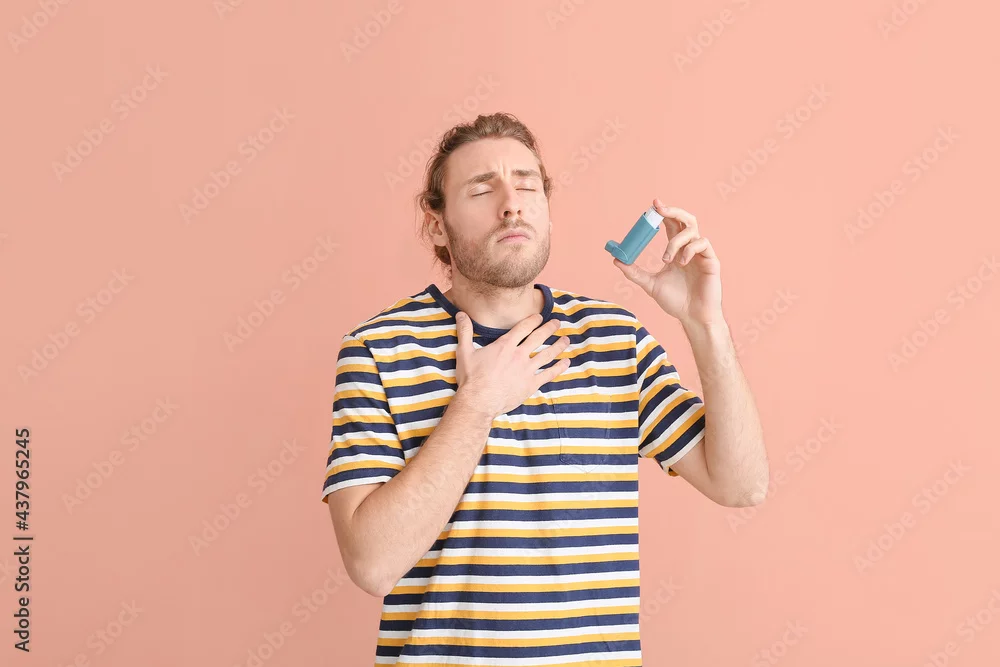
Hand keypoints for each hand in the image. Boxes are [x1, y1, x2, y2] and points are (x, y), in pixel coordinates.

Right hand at [454, 312, 570, 417]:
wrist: (479, 401)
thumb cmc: (471, 378)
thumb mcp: (465, 352)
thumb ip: (465, 331)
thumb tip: (460, 314)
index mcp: (505, 345)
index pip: (523, 327)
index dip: (533, 320)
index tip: (540, 317)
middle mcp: (519, 354)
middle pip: (539, 337)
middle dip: (549, 328)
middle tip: (557, 323)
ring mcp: (527, 370)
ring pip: (547, 354)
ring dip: (558, 345)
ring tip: (566, 340)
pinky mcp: (531, 384)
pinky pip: (549, 374)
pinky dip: (559, 368)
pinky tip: (566, 362)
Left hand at [614, 198, 723, 324]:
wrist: (692, 316)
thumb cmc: (675, 301)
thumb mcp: (650, 285)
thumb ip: (634, 272)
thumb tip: (615, 259)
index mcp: (677, 250)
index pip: (671, 225)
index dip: (663, 213)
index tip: (652, 206)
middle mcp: (690, 248)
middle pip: (685, 219)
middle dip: (672, 211)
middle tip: (658, 209)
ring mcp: (701, 254)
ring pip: (692, 231)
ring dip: (676, 241)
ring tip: (667, 259)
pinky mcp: (711, 260)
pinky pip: (702, 243)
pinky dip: (689, 249)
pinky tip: (681, 262)